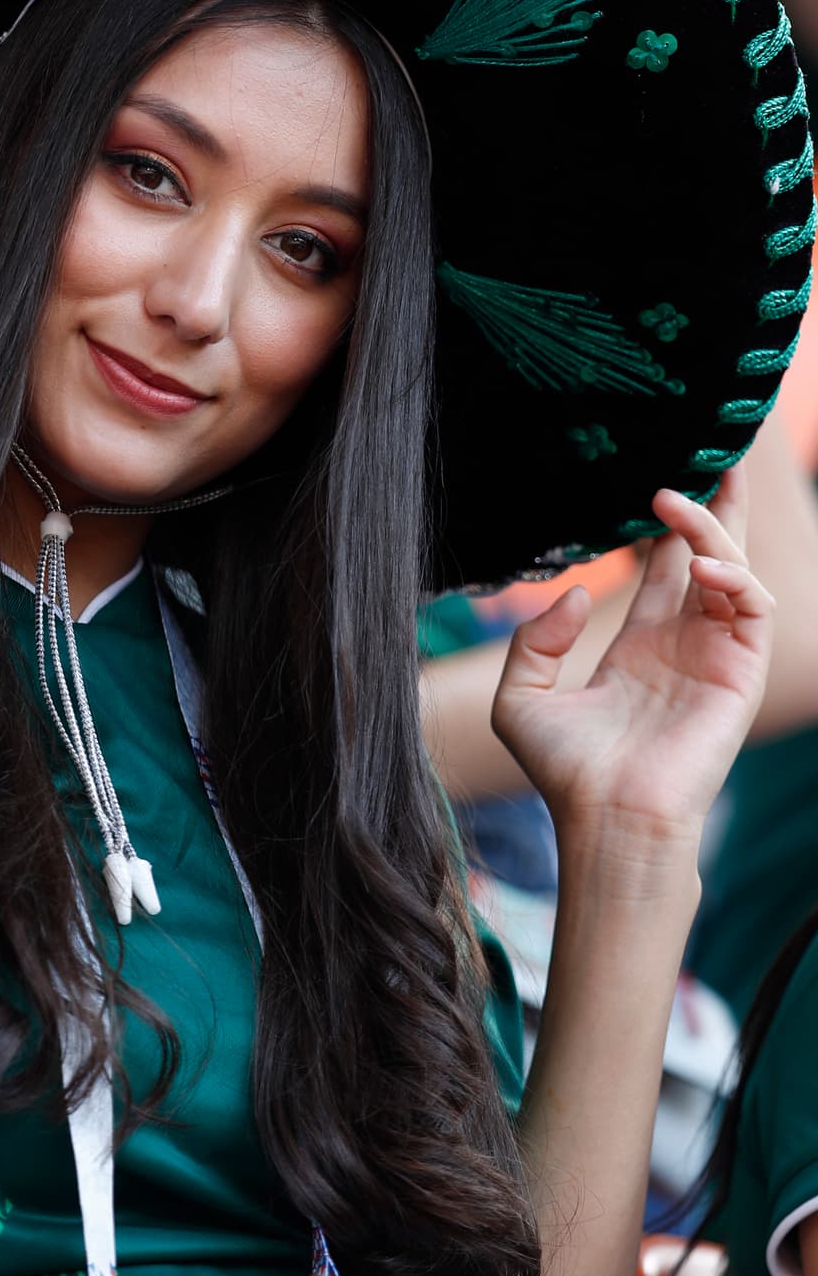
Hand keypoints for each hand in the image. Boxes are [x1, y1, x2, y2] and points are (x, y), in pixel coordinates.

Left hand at [492, 467, 772, 849]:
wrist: (604, 819)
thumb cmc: (566, 772)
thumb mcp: (523, 698)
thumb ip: (535, 639)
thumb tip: (573, 593)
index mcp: (642, 645)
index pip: (665, 568)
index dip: (668, 524)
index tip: (656, 481)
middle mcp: (684, 644)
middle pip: (711, 557)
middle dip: (715, 509)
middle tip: (713, 456)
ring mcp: (716, 656)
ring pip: (733, 572)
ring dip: (713, 532)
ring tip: (677, 502)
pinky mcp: (739, 674)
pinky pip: (752, 610)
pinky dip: (734, 578)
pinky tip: (700, 564)